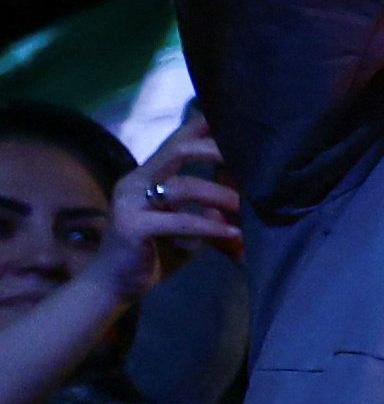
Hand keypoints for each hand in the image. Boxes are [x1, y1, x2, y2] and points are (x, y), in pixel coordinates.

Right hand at [94, 114, 240, 289]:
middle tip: (250, 160)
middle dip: (216, 151)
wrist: (114, 286)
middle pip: (179, 150)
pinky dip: (209, 226)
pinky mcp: (132, 227)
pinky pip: (177, 221)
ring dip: (219, 194)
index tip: (235, 117)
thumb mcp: (189, 225)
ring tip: (246, 206)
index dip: (204, 126)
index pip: (177, 141)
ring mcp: (130, 202)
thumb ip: (211, 208)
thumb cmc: (155, 253)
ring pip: (182, 185)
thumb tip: (245, 198)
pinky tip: (233, 234)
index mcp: (148, 175)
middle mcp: (136, 181)